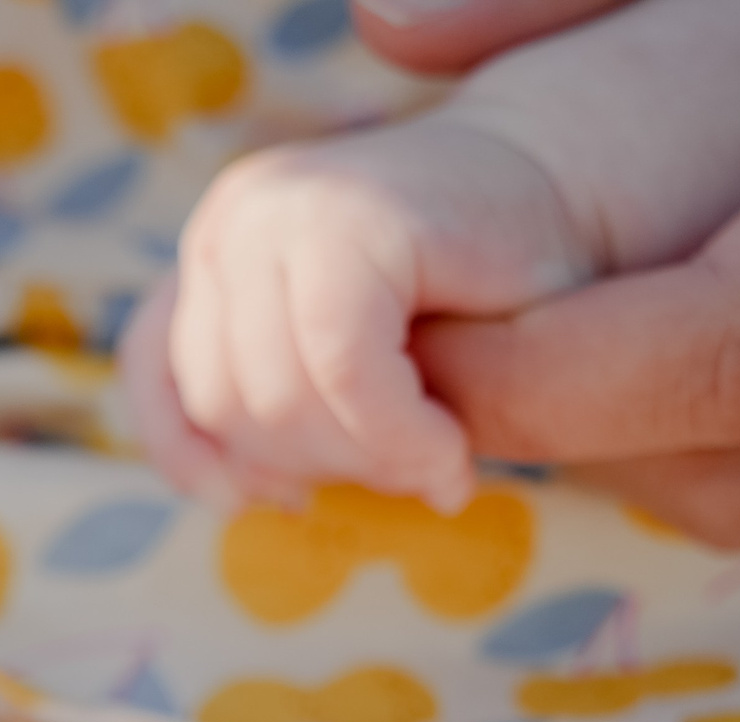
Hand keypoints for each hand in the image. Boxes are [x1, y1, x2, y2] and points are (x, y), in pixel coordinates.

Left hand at [124, 116, 584, 512]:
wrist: (573, 199)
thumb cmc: (470, 305)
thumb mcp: (338, 366)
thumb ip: (270, 407)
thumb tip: (233, 497)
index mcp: (212, 256)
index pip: (166, 391)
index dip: (216, 469)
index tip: (290, 504)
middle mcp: (231, 222)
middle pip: (227, 406)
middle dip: (322, 468)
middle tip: (410, 476)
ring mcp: (282, 210)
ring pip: (278, 402)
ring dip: (369, 462)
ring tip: (440, 464)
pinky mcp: (351, 219)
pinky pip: (344, 374)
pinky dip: (399, 439)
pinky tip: (450, 459)